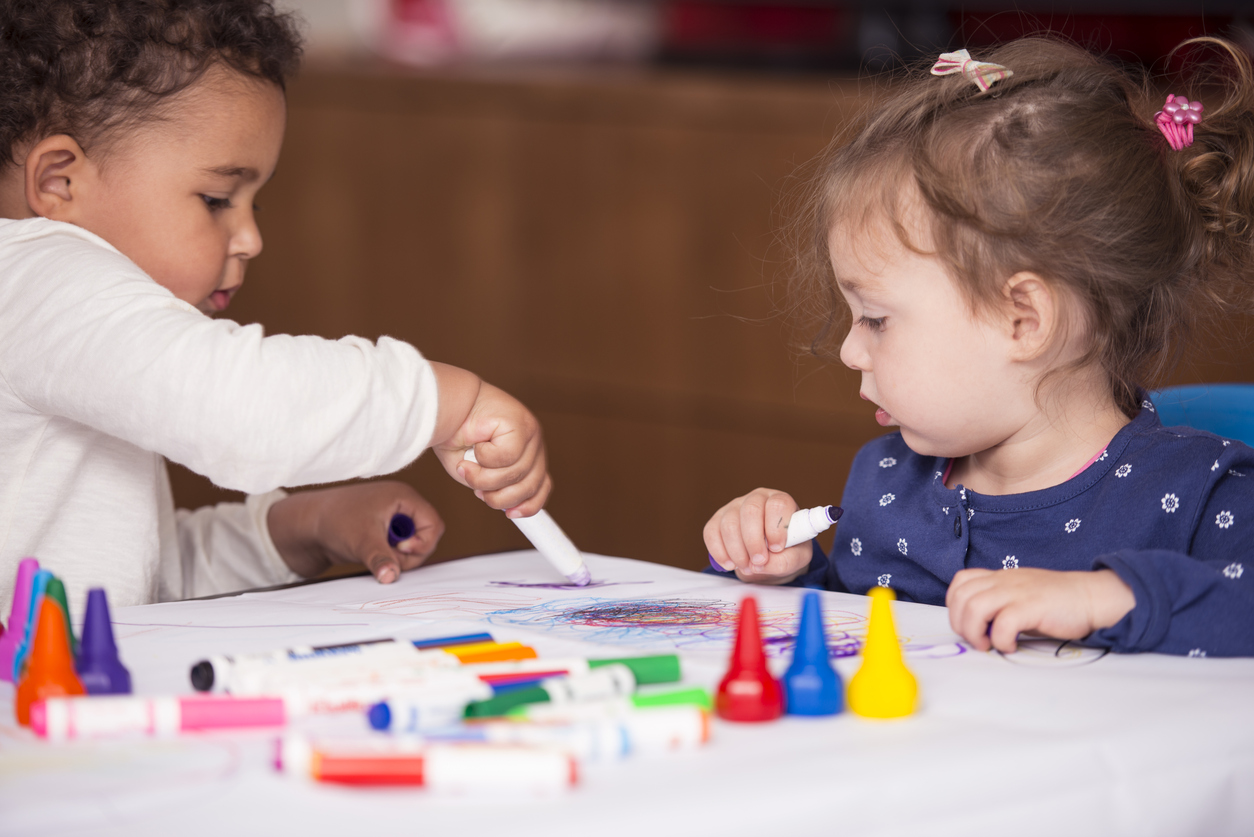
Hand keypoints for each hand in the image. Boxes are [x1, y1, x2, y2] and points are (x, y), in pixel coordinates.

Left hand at [267, 481, 444, 583]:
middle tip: (387, 557)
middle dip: (409, 553)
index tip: (400, 549)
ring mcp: (393, 519)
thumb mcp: (362, 541)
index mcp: (403, 497)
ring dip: (398, 557)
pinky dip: (389, 556)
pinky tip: (371, 554)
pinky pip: (399, 549)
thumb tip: (392, 577)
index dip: (423, 542)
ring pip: (412, 546)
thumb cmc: (334, 520)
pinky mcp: (383, 531)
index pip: (433, 523)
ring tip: (375, 553)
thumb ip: (381, 559)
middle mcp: (401, 505)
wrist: (307, 524)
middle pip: (426, 536)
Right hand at [429, 363, 549, 516]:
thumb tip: (510, 506)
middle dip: (499, 497)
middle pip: (530, 486)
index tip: (511, 515)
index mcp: (527, 454)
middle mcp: (533, 444)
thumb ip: (494, 487)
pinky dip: (485, 457)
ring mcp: (531, 433)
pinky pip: (508, 457)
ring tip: (467, 467)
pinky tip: (476, 444)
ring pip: (516, 474)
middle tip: (477, 490)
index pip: (541, 486)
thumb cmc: (456, 435)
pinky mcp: (522, 424)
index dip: (528, 505)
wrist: (444, 405)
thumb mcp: (475, 472)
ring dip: (485, 478)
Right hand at [703, 488, 813, 584]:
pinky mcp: (717, 520)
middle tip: (759, 562)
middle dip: (753, 541)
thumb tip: (759, 564)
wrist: (768, 558)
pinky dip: (719, 552)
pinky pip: (711, 532)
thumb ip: (784, 561)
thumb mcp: (796, 559)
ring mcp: (734, 507)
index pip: (777, 504)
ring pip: (729, 524)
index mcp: (780, 502)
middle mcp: (756, 499)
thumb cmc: (786, 552)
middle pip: (750, 511)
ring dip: (737, 551)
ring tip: (747, 567)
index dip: (776, 527)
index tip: (776, 548)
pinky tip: (730, 564)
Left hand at [946, 568, 1135, 652]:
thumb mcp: (1021, 596)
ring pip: (975, 607)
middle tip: (977, 640)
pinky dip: (1001, 639)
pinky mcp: (1032, 607)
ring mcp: (1018, 592)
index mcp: (1000, 577)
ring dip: (974, 631)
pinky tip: (1011, 646)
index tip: (966, 624)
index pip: (961, 582)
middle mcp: (1004, 581)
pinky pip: (1003, 622)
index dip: (954, 605)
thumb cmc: (1057, 603)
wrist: (1092, 597)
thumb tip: (978, 628)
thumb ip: (998, 605)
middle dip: (960, 623)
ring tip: (989, 645)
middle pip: (962, 597)